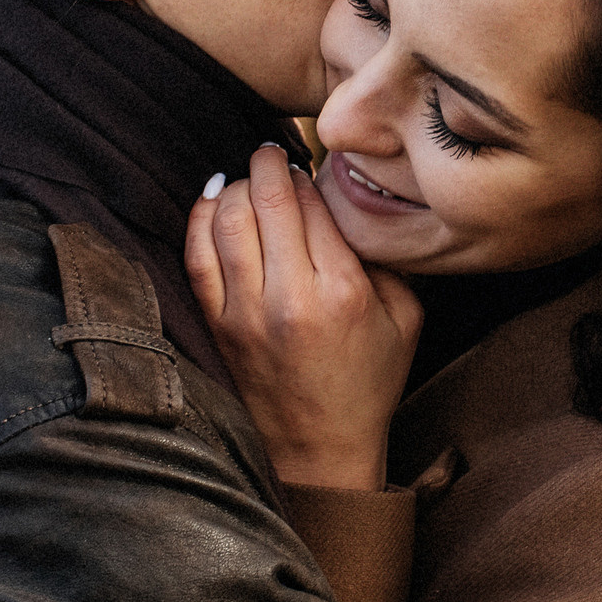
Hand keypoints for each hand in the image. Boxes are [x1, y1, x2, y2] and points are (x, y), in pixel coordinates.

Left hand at [185, 144, 422, 490]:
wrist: (318, 449)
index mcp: (342, 292)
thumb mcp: (405, 320)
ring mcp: (245, 312)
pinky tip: (213, 200)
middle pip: (267, 202)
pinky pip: (196, 255)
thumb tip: (352, 205)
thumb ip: (384, 261)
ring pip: (227, 220)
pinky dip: (200, 218)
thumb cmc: (367, 384)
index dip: (307, 173)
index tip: (306, 163)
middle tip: (271, 152)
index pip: (314, 205)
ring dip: (236, 187)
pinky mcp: (217, 325)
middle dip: (267, 165)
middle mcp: (289, 298)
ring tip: (249, 177)